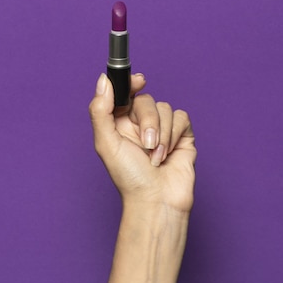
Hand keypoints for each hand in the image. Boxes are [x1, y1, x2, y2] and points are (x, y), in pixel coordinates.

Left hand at [89, 73, 195, 212]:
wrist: (157, 201)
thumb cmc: (129, 178)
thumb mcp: (106, 143)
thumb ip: (101, 110)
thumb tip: (104, 81)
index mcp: (120, 122)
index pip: (125, 92)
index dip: (131, 83)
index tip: (139, 81)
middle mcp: (140, 123)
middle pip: (146, 100)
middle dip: (148, 121)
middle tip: (146, 144)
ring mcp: (162, 128)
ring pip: (165, 108)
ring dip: (161, 134)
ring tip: (156, 156)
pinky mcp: (181, 135)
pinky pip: (181, 117)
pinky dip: (174, 135)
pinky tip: (168, 154)